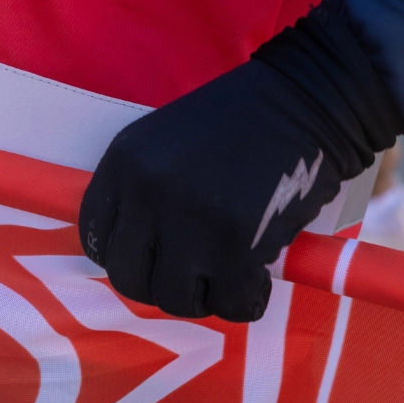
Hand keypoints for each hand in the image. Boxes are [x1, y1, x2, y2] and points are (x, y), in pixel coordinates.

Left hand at [78, 6, 401, 321]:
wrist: (308, 99)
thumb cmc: (244, 120)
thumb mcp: (169, 143)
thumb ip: (145, 191)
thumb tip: (139, 254)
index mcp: (124, 163)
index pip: (94, 236)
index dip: (123, 256)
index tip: (151, 259)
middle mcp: (146, 195)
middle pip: (129, 277)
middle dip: (161, 285)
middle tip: (194, 275)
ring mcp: (189, 224)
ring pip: (175, 299)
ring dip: (204, 296)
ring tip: (230, 275)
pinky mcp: (236, 246)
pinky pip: (229, 303)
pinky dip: (246, 300)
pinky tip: (259, 279)